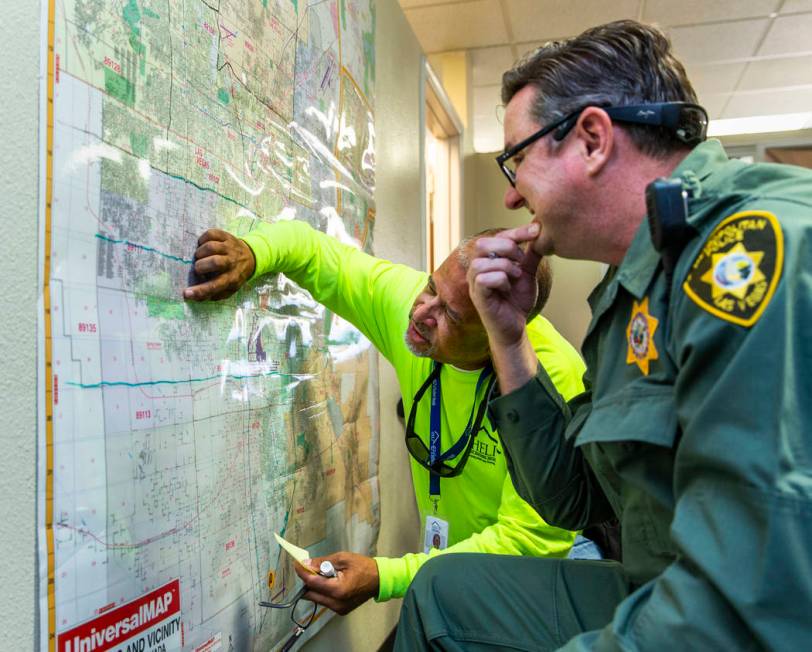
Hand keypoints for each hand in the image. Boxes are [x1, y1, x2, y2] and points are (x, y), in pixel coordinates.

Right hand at [183, 229, 254, 300]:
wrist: (250, 258)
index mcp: (232, 278)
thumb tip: (195, 297)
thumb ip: (214, 294)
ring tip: (199, 256)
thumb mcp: (229, 289)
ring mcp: (230, 248)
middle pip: (215, 262)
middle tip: (198, 268)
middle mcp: (232, 263)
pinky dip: (203, 238)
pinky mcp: (226, 236)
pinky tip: (203, 244)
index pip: (215, 286)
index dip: (200, 290)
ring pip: (211, 247)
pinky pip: (211, 234)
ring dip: (200, 252)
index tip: (186, 293)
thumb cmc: (234, 275)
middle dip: (201, 266)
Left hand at [294, 552, 378, 614]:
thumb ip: (322, 562)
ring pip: (316, 598)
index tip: (297, 563)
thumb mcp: (342, 558)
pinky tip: (329, 581)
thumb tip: (306, 564)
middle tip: (308, 567)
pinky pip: (324, 601)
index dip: (302, 572)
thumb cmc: (363, 566)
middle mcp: (336, 603)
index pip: (312, 583)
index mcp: (338, 590)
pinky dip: (322, 591)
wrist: (379, 579)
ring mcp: (338, 609)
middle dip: (307, 580)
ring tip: (322, 573)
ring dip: (314, 586)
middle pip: (311, 594)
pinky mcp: (340, 611)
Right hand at [467, 222, 541, 348]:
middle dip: (507, 247)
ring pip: (481, 262)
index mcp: (488, 261)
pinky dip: (500, 280)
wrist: (516, 327)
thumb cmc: (517, 301)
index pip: (497, 237)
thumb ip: (530, 256)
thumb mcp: (527, 274)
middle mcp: (477, 269)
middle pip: (482, 244)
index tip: (536, 230)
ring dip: (505, 266)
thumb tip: (540, 234)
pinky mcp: (478, 297)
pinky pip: (483, 279)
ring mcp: (475, 284)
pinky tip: (508, 288)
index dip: (516, 232)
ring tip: (516, 276)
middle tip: (521, 260)